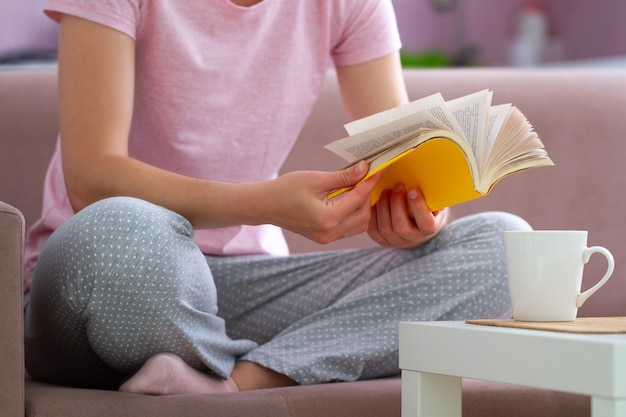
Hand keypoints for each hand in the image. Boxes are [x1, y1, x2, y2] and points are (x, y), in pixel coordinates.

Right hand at [265, 161, 381, 243]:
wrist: (265, 205)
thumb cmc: (286, 189)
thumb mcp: (315, 179)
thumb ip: (343, 176)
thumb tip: (364, 168)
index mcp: (327, 218)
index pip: (358, 199)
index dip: (370, 182)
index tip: (378, 168)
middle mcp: (330, 232)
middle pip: (364, 214)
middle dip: (367, 195)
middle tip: (364, 177)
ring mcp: (327, 238)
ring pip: (359, 224)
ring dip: (362, 206)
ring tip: (355, 188)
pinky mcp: (325, 238)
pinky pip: (349, 228)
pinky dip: (354, 214)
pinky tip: (348, 199)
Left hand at [367, 184, 447, 247]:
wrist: (417, 223)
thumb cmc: (426, 205)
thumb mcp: (434, 200)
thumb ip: (431, 195)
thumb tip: (427, 179)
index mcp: (429, 229)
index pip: (426, 223)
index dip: (419, 207)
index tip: (413, 190)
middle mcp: (413, 239)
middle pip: (401, 226)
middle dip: (396, 203)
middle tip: (398, 186)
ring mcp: (397, 242)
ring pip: (385, 228)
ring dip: (383, 206)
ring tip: (386, 191)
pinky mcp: (383, 240)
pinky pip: (373, 230)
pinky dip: (373, 214)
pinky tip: (376, 201)